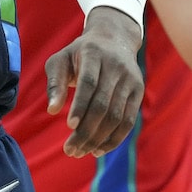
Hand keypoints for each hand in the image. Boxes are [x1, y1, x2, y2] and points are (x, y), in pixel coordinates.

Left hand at [44, 6, 143, 156]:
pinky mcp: (138, 92)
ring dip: (98, 138)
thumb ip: (54, 83)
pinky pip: (128, 121)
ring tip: (80, 152)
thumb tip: (52, 110)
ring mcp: (130, 80)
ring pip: (117, 116)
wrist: (113, 40)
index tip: (68, 125)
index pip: (89, 83)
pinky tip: (98, 150)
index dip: (80, 105)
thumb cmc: (78, 54)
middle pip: (103, 105)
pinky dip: (114, 138)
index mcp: (94, 54)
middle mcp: (116, 67)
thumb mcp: (60, 61)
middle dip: (86, 130)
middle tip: (70, 150)